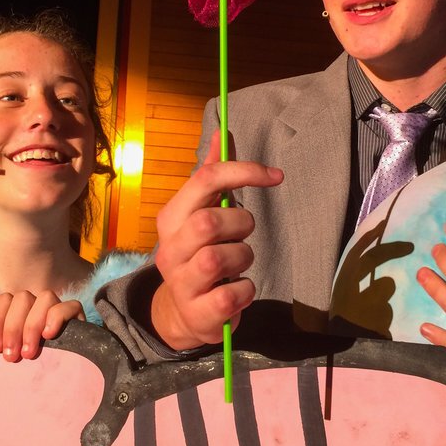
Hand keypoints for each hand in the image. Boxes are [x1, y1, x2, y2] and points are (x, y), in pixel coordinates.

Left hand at [0, 292, 84, 361]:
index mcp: (19, 310)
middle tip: (10, 357)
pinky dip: (57, 317)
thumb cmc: (25, 367)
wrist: (57, 388)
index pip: (4, 299)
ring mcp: (58, 308)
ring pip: (45, 297)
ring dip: (33, 324)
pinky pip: (69, 305)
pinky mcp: (77, 317)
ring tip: (28, 352)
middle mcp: (38, 305)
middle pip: (22, 297)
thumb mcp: (5, 350)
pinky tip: (48, 336)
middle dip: (13, 327)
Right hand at [151, 130, 283, 350]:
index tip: (276, 176)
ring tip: (239, 263)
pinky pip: (232, 295)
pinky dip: (246, 290)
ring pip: (218, 258)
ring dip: (243, 257)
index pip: (204, 180)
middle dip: (241, 224)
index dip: (243, 171)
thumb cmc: (198, 254)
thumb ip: (211, 175)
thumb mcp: (201, 214)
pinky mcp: (198, 313)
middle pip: (209, 221)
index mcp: (171, 218)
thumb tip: (221, 131)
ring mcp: (180, 283)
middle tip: (243, 234)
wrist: (182, 313)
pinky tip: (240, 289)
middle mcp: (169, 248)